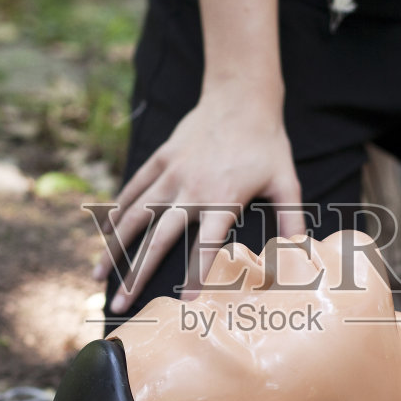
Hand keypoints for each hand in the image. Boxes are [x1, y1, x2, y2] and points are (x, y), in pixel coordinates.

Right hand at [94, 83, 304, 311]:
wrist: (240, 96)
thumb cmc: (267, 143)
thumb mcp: (286, 181)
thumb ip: (291, 219)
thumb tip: (304, 254)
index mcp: (223, 200)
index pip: (207, 246)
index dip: (196, 275)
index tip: (184, 302)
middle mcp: (191, 190)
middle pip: (157, 240)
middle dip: (135, 275)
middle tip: (119, 304)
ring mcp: (171, 174)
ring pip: (134, 217)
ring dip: (114, 249)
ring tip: (97, 277)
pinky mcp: (160, 159)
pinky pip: (133, 190)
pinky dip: (116, 213)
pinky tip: (104, 235)